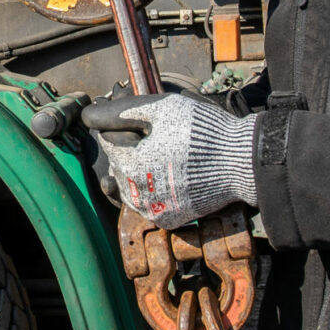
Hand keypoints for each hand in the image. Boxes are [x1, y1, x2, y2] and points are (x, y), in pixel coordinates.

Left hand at [80, 92, 258, 229]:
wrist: (241, 163)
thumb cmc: (202, 132)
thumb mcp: (160, 109)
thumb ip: (119, 112)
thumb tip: (87, 116)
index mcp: (128, 164)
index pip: (107, 139)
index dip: (126, 125)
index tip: (148, 121)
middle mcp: (135, 194)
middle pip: (119, 164)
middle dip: (131, 148)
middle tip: (164, 137)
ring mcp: (153, 210)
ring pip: (132, 184)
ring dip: (141, 169)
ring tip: (167, 156)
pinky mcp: (170, 220)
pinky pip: (150, 202)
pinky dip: (156, 188)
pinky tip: (174, 175)